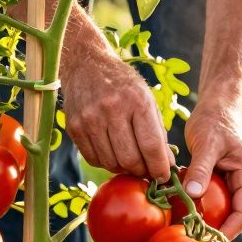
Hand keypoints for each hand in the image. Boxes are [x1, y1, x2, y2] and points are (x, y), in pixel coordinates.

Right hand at [61, 53, 171, 179]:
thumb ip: (158, 133)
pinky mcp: (74, 127)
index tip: (164, 177)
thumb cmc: (123, 84)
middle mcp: (112, 110)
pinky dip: (106, 163)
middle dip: (142, 171)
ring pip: (111, 163)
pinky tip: (113, 154)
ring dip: (124, 169)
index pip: (151, 146)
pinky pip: (93, 159)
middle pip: (130, 159)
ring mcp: (90, 119)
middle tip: (146, 171)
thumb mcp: (147, 99)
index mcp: (137, 101)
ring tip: (130, 162)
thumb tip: (167, 166)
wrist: (86, 65)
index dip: (160, 167)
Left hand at [184, 103, 241, 239]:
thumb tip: (192, 194)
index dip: (228, 231)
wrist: (217, 105)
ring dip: (208, 221)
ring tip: (187, 233)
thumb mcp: (207, 143)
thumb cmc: (215, 121)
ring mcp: (233, 182)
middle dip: (217, 231)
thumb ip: (201, 169)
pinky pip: (213, 200)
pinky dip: (201, 208)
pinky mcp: (220, 180)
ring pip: (223, 209)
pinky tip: (183, 214)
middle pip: (234, 216)